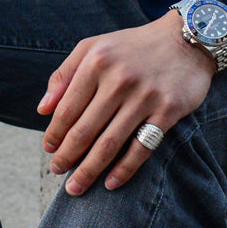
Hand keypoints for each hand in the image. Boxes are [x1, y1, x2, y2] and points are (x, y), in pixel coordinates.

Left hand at [37, 11, 214, 194]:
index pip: (68, 107)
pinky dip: (124, 170)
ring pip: (110, 143)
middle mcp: (118, 78)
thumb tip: (43, 109)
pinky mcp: (167, 111)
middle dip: (67, 156)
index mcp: (96, 60)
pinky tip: (110, 183)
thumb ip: (65, 74)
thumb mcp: (93, 47)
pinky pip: (141, 148)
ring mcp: (144, 96)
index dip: (55, 132)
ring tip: (75, 186)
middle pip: (85, 129)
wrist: (184, 41)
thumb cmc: (131, 47)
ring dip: (89, 170)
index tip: (48, 149)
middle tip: (57, 171)